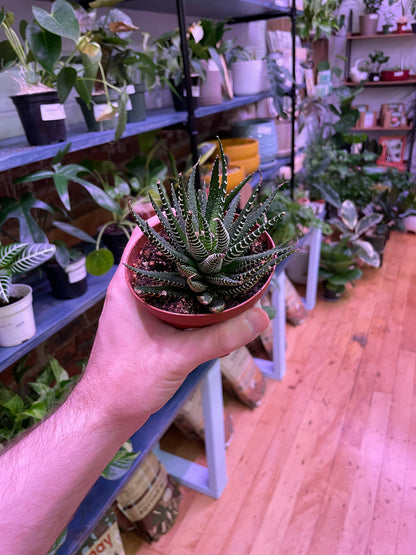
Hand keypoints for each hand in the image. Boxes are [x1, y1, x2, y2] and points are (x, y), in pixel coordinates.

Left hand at [85, 228, 268, 429]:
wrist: (106, 415)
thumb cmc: (127, 382)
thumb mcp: (178, 357)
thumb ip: (219, 337)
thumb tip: (261, 317)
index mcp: (128, 288)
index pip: (144, 238)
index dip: (170, 221)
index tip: (200, 213)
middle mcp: (132, 292)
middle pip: (162, 256)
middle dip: (190, 245)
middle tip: (222, 235)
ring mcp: (140, 309)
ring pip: (169, 279)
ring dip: (192, 270)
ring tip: (223, 259)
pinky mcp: (148, 325)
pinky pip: (172, 299)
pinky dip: (191, 294)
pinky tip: (214, 297)